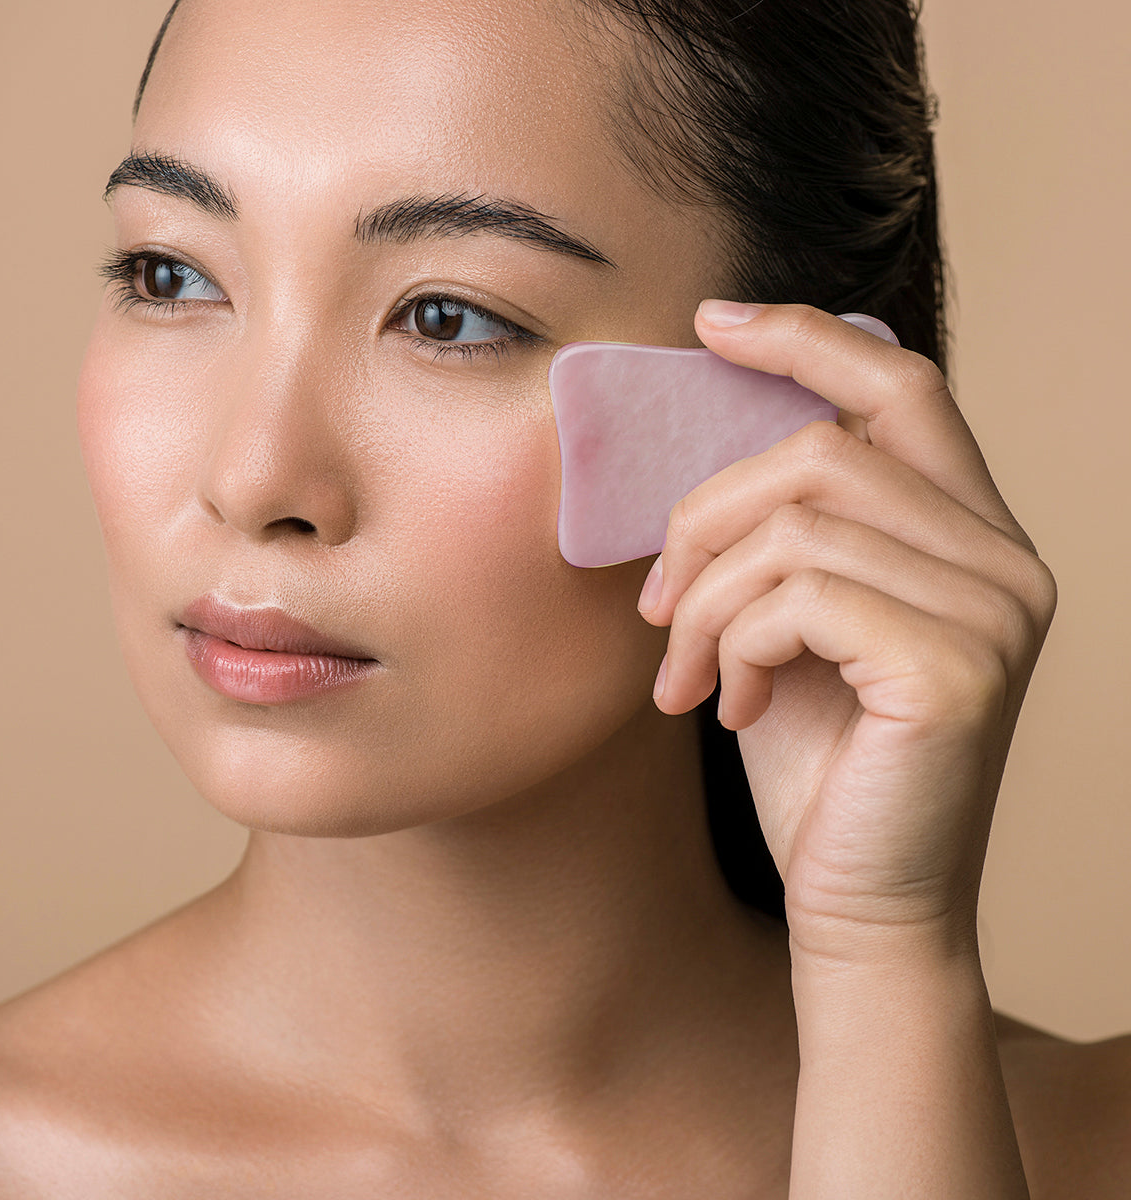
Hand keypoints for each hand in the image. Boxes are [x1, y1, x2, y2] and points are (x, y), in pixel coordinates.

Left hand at [638, 301, 1056, 962]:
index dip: (805, 338)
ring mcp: (994, 610)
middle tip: (654, 603)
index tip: (710, 324)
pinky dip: (731, 643)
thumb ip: (777, 534)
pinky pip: (798, 594)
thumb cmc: (814, 762)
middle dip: (702, 518)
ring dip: (702, 599)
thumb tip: (698, 447)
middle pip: (816, 450)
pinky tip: (729, 706)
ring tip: (686, 672)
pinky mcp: (956, 666)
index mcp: (967, 534)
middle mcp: (1004, 558)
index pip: (899, 384)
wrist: (859, 902)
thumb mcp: (786, 622)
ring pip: (793, 523)